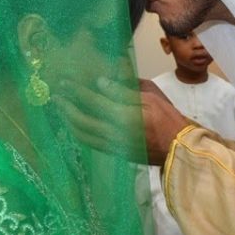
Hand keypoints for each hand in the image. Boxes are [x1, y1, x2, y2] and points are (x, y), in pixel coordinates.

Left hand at [54, 77, 189, 164]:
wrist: (178, 148)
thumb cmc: (168, 117)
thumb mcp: (151, 97)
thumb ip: (124, 90)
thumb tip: (100, 82)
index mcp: (124, 116)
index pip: (92, 101)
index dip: (76, 90)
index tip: (64, 81)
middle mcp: (114, 133)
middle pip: (81, 120)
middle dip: (66, 107)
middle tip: (56, 96)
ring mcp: (113, 145)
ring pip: (82, 135)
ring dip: (69, 121)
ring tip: (62, 110)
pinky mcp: (115, 153)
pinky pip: (90, 143)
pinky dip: (79, 133)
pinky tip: (76, 125)